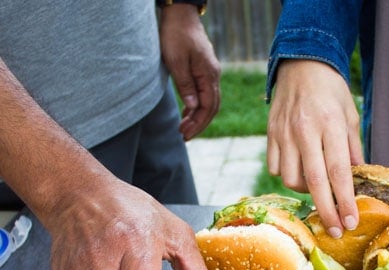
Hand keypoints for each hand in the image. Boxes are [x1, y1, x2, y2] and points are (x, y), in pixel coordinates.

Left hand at [159, 4, 220, 139]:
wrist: (180, 14)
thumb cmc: (175, 34)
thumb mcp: (176, 61)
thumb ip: (185, 85)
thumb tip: (192, 108)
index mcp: (209, 75)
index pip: (207, 107)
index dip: (197, 123)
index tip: (185, 133)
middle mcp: (213, 76)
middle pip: (211, 108)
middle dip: (198, 124)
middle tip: (184, 136)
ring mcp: (209, 73)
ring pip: (208, 102)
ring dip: (197, 117)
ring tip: (184, 128)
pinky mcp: (203, 70)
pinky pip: (204, 94)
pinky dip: (196, 106)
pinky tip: (187, 113)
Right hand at [267, 60, 363, 235]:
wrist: (301, 64)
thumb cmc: (331, 91)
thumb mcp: (350, 115)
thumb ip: (353, 148)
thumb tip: (356, 179)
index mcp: (330, 124)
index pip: (338, 171)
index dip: (345, 200)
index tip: (351, 221)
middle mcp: (305, 131)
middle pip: (314, 182)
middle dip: (326, 211)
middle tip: (336, 231)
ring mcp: (284, 134)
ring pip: (291, 179)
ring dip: (306, 191)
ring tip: (318, 188)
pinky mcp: (271, 135)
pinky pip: (276, 169)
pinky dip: (288, 176)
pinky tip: (299, 171)